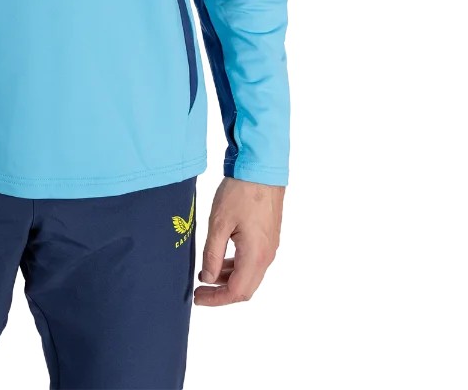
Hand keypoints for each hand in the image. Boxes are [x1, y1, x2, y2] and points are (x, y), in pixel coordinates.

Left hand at [194, 176, 283, 305]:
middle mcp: (267, 256)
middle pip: (246, 289)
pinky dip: (237, 267)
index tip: (198, 298)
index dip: (216, 299)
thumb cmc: (241, 192)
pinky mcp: (269, 237)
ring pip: (250, 275)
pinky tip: (221, 260)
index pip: (237, 291)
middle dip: (222, 293)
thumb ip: (213, 254)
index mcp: (255, 255)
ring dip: (229, 280)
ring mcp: (270, 247)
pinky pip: (254, 262)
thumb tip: (208, 279)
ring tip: (206, 275)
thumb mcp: (219, 223)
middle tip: (200, 291)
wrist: (262, 168)